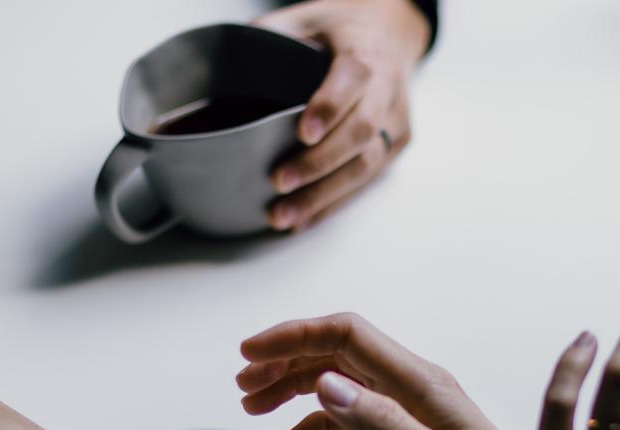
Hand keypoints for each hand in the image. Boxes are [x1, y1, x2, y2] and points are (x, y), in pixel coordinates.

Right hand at [238, 313, 523, 429]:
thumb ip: (383, 426)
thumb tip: (327, 384)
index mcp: (421, 384)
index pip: (348, 336)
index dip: (295, 335)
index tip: (250, 352)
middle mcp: (413, 388)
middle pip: (337, 353)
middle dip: (286, 360)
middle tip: (243, 386)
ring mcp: (409, 412)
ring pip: (340, 382)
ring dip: (296, 387)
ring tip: (256, 408)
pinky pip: (352, 416)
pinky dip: (317, 422)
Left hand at [253, 0, 430, 230]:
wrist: (392, 30)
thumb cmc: (343, 28)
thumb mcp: (306, 17)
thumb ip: (271, 36)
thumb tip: (221, 66)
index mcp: (364, 50)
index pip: (354, 77)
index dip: (330, 106)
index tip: (302, 133)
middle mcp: (387, 87)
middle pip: (361, 131)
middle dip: (319, 163)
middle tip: (279, 182)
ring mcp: (396, 119)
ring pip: (367, 164)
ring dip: (325, 195)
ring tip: (286, 215)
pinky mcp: (397, 143)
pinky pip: (369, 179)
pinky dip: (335, 202)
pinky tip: (306, 219)